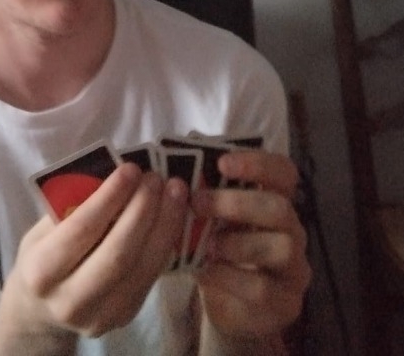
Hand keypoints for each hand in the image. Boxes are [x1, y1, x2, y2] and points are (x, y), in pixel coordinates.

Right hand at [0, 164, 187, 350]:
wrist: (41, 311)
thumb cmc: (41, 256)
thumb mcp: (42, 230)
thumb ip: (72, 208)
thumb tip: (113, 175)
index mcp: (41, 272)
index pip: (82, 230)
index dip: (109, 198)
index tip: (130, 169)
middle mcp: (71, 301)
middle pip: (118, 254)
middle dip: (142, 211)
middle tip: (155, 177)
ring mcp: (102, 316)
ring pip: (142, 268)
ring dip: (164, 225)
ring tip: (175, 192)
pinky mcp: (126, 317)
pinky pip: (151, 276)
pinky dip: (166, 243)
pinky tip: (173, 216)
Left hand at [192, 151, 310, 347]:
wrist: (231, 306)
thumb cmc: (221, 248)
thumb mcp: (214, 218)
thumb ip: (205, 193)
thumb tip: (175, 167)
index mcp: (276, 200)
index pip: (284, 172)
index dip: (258, 163)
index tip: (222, 163)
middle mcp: (293, 230)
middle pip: (280, 208)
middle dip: (237, 203)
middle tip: (198, 203)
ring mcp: (294, 268)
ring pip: (281, 247)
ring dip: (236, 243)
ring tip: (207, 245)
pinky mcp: (285, 302)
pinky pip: (262, 287)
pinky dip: (229, 277)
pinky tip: (206, 272)